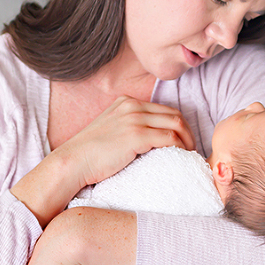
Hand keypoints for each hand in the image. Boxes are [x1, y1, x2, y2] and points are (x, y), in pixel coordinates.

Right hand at [56, 96, 195, 186]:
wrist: (72, 162)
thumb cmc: (89, 154)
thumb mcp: (110, 129)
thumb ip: (128, 126)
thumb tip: (149, 139)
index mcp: (126, 102)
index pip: (164, 109)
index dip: (179, 125)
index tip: (184, 141)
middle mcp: (132, 106)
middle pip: (174, 114)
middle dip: (188, 132)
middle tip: (192, 149)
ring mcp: (134, 119)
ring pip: (176, 125)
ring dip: (188, 141)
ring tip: (189, 156)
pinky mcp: (136, 135)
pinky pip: (169, 138)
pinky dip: (180, 148)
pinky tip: (181, 158)